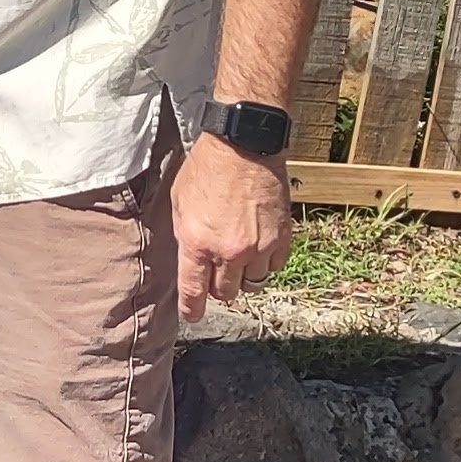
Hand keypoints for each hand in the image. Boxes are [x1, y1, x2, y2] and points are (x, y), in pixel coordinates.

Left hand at [172, 129, 291, 317]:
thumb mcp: (179, 201)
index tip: (193, 315)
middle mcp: (229, 251)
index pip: (193, 290)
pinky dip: (265, 263)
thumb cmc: (207, 168)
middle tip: (216, 273)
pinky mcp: (281, 239)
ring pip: (252, 284)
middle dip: (218, 288)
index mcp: (197, 242)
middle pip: (225, 293)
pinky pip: (274, 267)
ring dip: (243, 276)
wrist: (244, 145)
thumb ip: (183, 234)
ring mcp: (258, 247)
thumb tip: (189, 259)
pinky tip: (258, 247)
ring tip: (238, 258)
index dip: (193, 308)